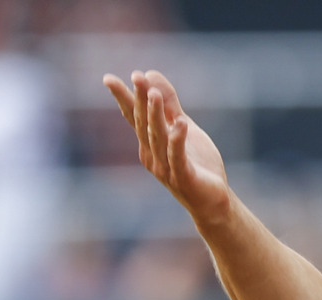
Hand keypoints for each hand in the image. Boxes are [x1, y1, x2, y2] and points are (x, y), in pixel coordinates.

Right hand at [102, 69, 231, 224]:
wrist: (212, 202)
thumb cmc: (197, 164)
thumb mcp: (184, 128)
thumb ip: (169, 104)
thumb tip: (151, 74)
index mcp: (149, 143)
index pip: (133, 117)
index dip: (123, 98)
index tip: (109, 79)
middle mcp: (152, 154)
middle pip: (143, 124)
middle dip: (139, 100)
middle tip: (136, 77)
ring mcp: (165, 168)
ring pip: (158, 138)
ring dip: (155, 115)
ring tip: (154, 94)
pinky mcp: (183, 178)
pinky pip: (178, 157)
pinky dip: (178, 140)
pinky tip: (181, 123)